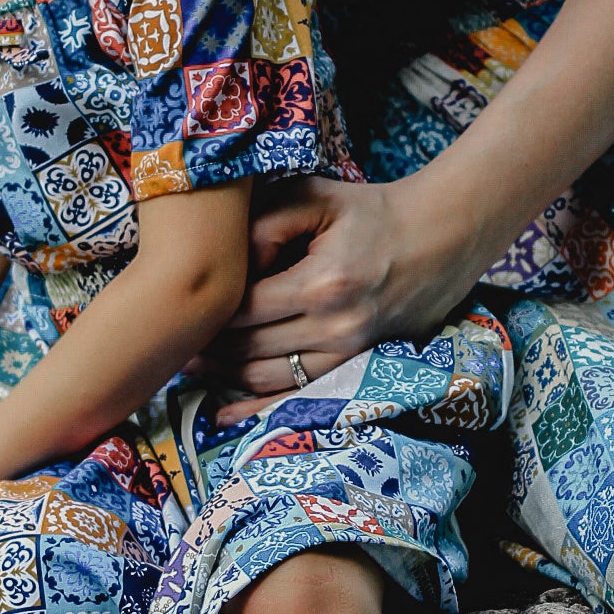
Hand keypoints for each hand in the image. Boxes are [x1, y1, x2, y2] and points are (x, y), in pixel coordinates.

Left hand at [204, 174, 478, 416]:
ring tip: (193, 366)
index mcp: (322, 283)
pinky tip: (225, 414)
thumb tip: (230, 263)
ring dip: (225, 377)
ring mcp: (349, 352)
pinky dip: (258, 409)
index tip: (181, 307)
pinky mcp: (358, 366)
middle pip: (250, 349)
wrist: (439, 238)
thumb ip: (266, 224)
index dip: (208, 312)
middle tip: (174, 341)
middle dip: (207, 349)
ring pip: (269, 379)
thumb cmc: (372, 213)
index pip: (244, 309)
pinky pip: (299, 396)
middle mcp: (336, 327)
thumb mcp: (317, 199)